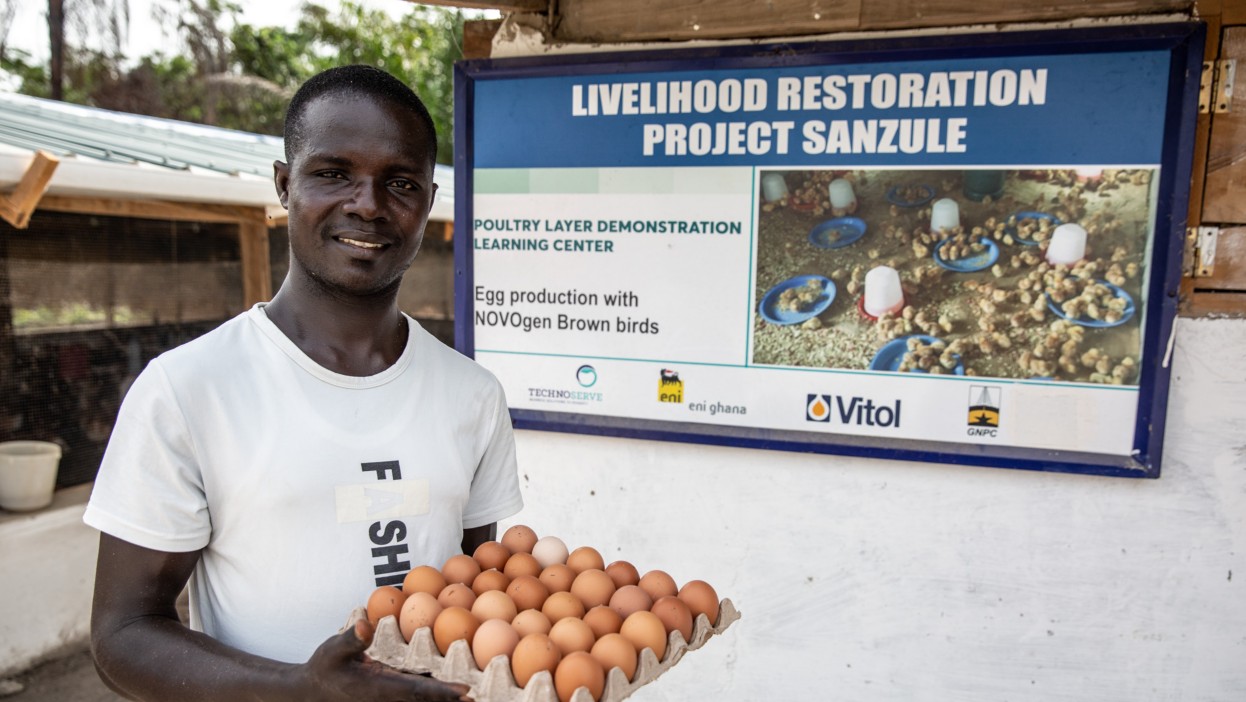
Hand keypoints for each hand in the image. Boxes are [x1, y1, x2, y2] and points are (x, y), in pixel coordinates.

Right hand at [298, 614, 471, 701]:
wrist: (311, 691)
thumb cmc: (323, 668)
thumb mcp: (332, 650)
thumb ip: (350, 639)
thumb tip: (365, 623)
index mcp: (380, 687)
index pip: (417, 689)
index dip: (441, 690)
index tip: (464, 690)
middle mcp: (389, 696)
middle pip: (427, 699)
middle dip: (452, 699)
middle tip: (480, 697)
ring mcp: (390, 698)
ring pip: (422, 700)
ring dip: (445, 699)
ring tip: (474, 697)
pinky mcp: (390, 695)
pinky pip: (415, 696)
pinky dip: (433, 694)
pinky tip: (453, 692)